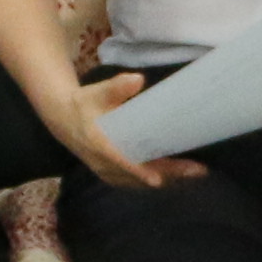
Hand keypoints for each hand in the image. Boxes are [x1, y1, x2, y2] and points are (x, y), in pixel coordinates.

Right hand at [65, 72, 204, 191]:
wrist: (64, 120)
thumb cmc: (83, 104)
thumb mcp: (96, 92)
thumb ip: (116, 87)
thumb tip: (137, 79)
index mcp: (98, 145)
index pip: (120, 162)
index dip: (138, 172)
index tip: (157, 179)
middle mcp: (103, 164)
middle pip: (139, 175)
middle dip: (168, 174)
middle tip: (197, 169)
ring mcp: (109, 172)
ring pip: (141, 181)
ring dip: (167, 178)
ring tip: (195, 171)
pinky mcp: (114, 174)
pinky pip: (138, 181)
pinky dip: (158, 177)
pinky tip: (180, 174)